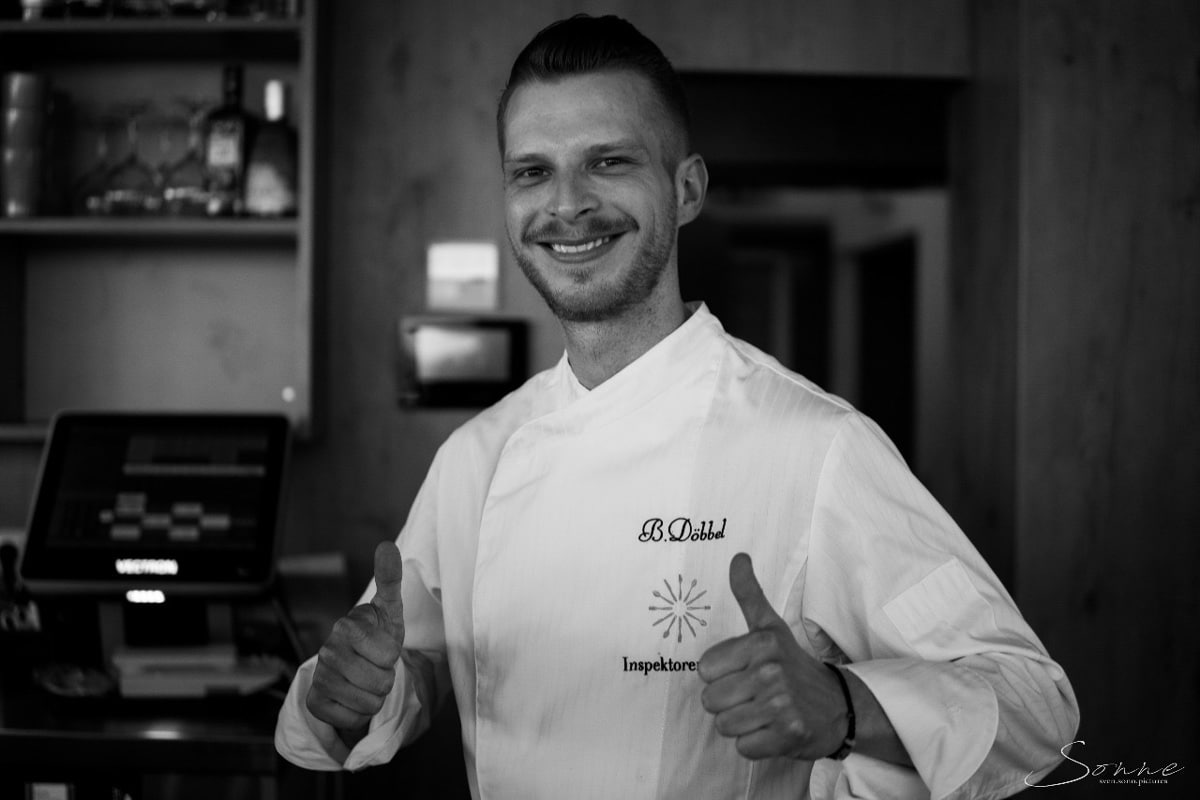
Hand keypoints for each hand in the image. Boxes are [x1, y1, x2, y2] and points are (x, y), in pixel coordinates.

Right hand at [306, 541, 406, 745]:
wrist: (354, 666)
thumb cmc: (377, 636)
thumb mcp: (389, 610)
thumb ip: (390, 579)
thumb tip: (386, 546)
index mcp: (347, 625)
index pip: (388, 656)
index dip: (392, 656)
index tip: (382, 647)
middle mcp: (328, 650)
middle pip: (379, 683)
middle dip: (385, 679)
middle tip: (375, 667)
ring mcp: (319, 676)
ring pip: (368, 704)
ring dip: (373, 698)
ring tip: (365, 681)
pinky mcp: (314, 703)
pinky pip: (351, 719)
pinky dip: (357, 714)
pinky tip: (350, 697)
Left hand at [697, 553, 846, 759]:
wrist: (837, 703)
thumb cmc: (792, 664)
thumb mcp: (770, 626)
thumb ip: (749, 593)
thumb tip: (737, 557)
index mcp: (761, 642)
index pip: (704, 670)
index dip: (719, 675)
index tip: (743, 672)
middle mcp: (771, 671)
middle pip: (711, 701)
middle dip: (728, 702)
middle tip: (753, 695)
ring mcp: (781, 704)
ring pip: (725, 725)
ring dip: (741, 724)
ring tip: (763, 712)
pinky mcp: (788, 734)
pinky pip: (744, 747)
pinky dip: (756, 744)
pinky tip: (773, 729)